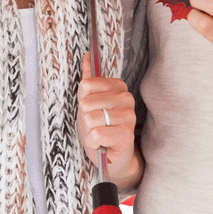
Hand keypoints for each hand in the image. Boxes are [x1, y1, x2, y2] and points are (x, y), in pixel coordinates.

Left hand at [76, 52, 141, 188]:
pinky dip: (94, 142)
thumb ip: (89, 80)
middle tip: (97, 126)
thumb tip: (86, 56)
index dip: (83, 101)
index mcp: (119, 87)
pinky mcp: (126, 135)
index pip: (87, 84)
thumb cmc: (100, 129)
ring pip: (91, 118)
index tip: (94, 110)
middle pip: (87, 102)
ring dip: (90, 132)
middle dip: (86, 119)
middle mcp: (127, 99)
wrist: (111, 158)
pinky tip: (103, 144)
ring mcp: (129, 116)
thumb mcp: (89, 103)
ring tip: (100, 135)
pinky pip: (96, 134)